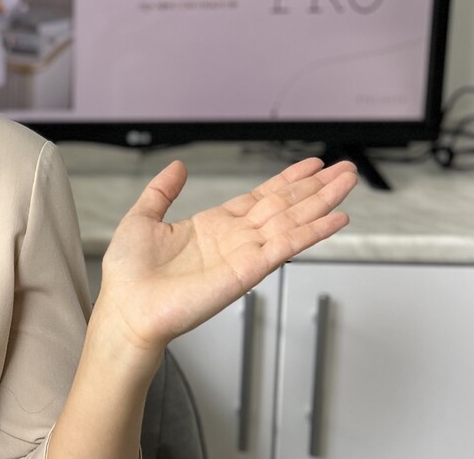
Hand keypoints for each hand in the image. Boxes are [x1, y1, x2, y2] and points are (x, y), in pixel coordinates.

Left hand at [91, 157, 356, 356]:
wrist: (126, 308)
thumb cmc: (129, 275)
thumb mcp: (143, 218)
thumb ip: (162, 190)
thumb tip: (178, 166)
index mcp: (211, 226)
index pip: (259, 197)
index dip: (286, 180)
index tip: (310, 165)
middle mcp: (233, 239)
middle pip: (284, 205)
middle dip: (315, 186)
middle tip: (344, 169)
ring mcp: (243, 254)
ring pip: (291, 220)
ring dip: (322, 201)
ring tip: (348, 182)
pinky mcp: (247, 270)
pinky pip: (285, 245)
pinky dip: (312, 231)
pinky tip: (334, 218)